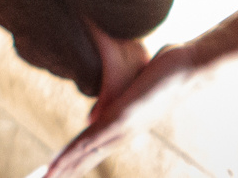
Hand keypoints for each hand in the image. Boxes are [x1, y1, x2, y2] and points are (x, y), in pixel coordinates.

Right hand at [35, 43, 201, 177]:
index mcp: (120, 130)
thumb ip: (109, 108)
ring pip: (87, 151)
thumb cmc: (162, 79)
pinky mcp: (125, 116)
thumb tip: (91, 120)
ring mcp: (123, 127)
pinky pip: (96, 135)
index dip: (69, 165)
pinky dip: (79, 148)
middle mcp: (121, 135)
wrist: (189, 71)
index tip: (51, 176)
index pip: (87, 152)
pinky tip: (68, 155)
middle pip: (85, 158)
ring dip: (66, 165)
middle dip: (64, 172)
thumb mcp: (129, 96)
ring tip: (48, 177)